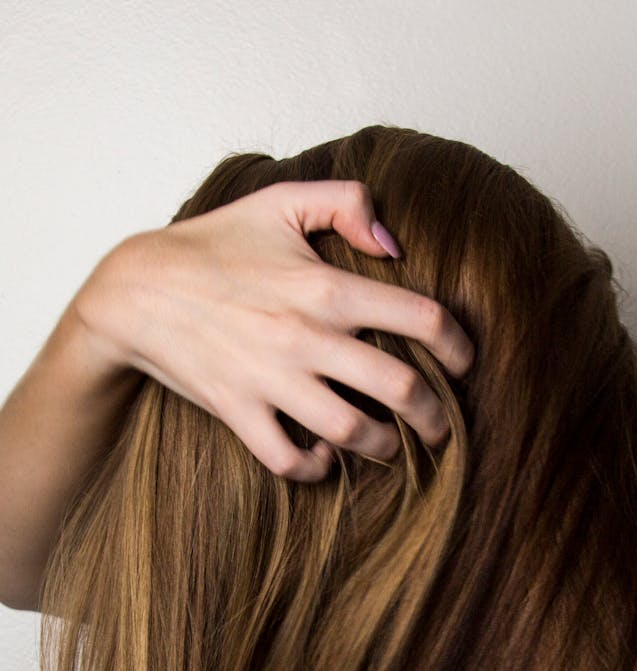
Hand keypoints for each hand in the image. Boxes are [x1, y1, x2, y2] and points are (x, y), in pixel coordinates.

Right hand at [76, 179, 474, 481]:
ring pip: (354, 433)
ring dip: (385, 447)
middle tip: (443, 427)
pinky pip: (289, 460)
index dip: (460, 346)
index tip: (465, 363)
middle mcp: (306, 336)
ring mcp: (271, 380)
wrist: (136, 289)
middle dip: (437, 417)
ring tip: (392, 446)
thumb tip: (395, 245)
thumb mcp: (279, 202)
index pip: (423, 318)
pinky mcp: (238, 412)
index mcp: (326, 285)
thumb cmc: (212, 245)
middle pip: (402, 390)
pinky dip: (316, 468)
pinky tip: (326, 456)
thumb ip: (346, 203)